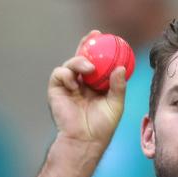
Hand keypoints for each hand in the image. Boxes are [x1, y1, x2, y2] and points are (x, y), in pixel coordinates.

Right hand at [48, 30, 127, 146]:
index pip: (98, 64)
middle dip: (86, 45)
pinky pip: (59, 74)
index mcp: (96, 85)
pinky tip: (75, 84)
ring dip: (79, 62)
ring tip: (89, 69)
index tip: (109, 39)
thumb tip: (120, 68)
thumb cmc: (102, 126)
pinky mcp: (56, 89)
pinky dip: (67, 75)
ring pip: (71, 63)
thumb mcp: (115, 105)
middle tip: (94, 36)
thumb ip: (118, 87)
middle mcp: (82, 83)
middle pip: (82, 58)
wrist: (85, 140)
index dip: (101, 51)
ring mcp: (68, 86)